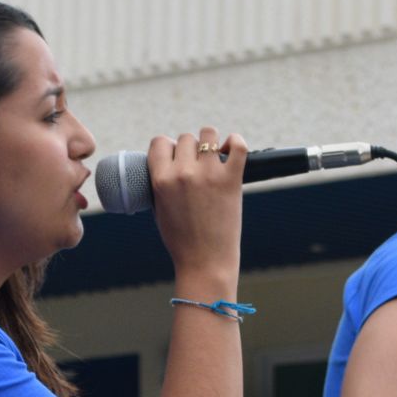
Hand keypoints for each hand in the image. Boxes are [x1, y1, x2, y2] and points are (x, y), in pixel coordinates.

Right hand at [147, 127, 246, 287]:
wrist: (205, 262)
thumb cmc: (181, 240)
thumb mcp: (158, 209)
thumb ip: (159, 182)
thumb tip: (167, 161)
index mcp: (161, 180)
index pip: (159, 142)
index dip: (167, 148)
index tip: (174, 158)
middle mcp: (183, 173)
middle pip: (185, 138)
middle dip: (189, 149)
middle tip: (195, 166)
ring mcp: (208, 174)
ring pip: (208, 134)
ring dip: (210, 142)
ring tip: (213, 156)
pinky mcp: (231, 179)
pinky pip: (238, 145)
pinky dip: (236, 142)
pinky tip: (231, 150)